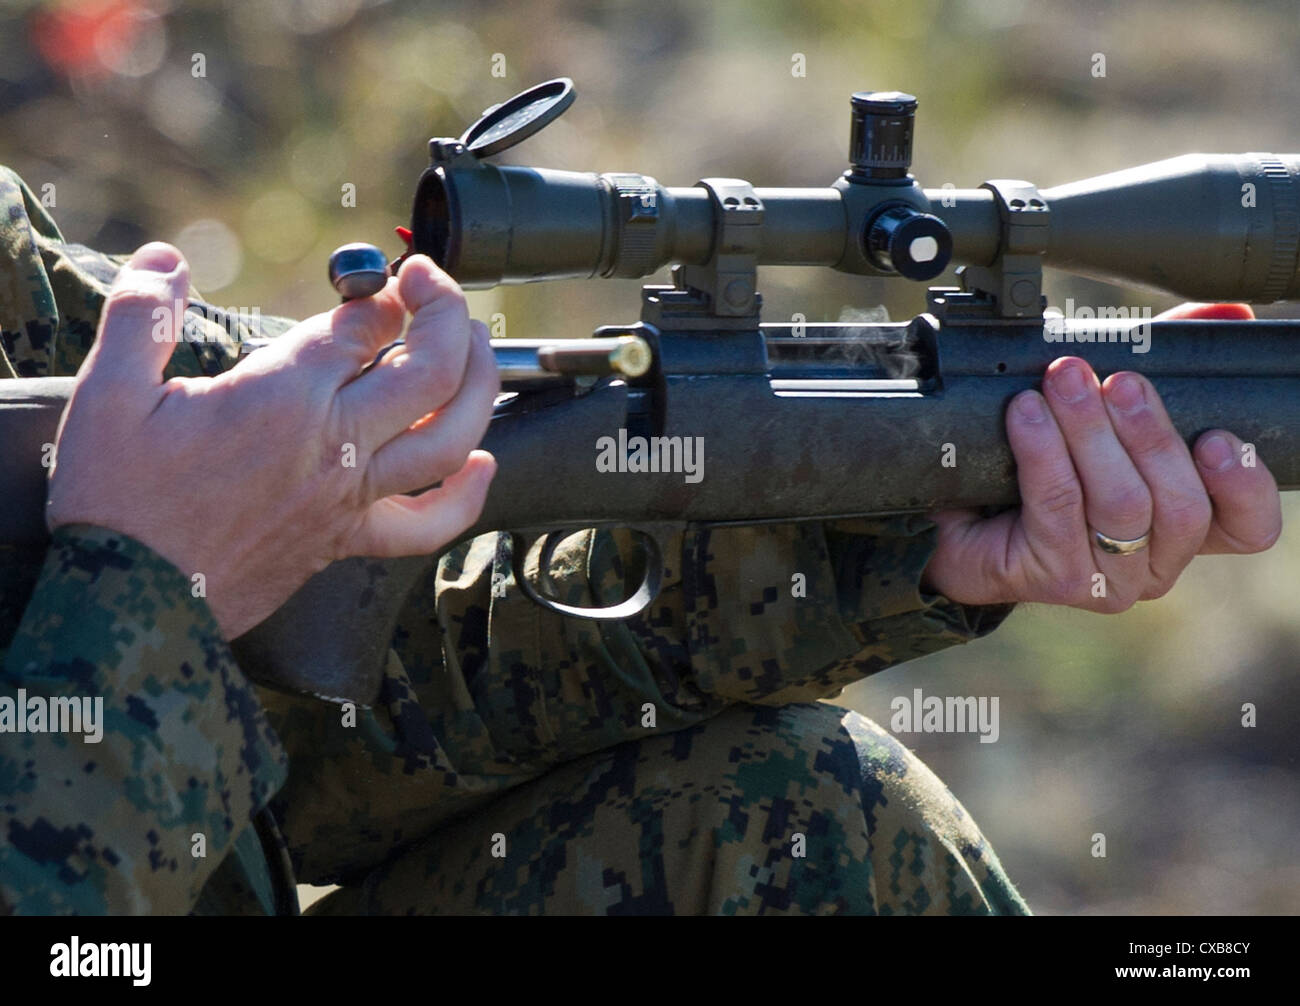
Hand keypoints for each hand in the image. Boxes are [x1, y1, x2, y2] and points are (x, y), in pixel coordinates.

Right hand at [46, 243, 498, 638]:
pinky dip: (466, 496)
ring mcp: (350, 497)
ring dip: (479, 386)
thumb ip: (141, 315)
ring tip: (476, 350)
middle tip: (434, 288)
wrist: (127, 603)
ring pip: (450, 439)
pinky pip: (428, 525)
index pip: (365, 326)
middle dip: (448, 315)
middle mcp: (334, 444)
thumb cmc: (116, 500)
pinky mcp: (348, 540)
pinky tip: (482, 465)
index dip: (382, 292)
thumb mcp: (107, 393)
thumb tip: (165, 258)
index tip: (378, 280)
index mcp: (283, 397)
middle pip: (431, 370)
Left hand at [922, 302, 1282, 609]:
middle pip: (1181, 506)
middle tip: (1119, 381)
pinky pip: (1057, 505)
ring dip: (1092, 433)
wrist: (953, 508)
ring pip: (1121, 505)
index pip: (1247, 528)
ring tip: (1064, 380)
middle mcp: (1153, 563)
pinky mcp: (1053, 578)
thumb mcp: (1107, 409)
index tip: (1219, 437)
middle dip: (1151, 435)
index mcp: (1182, 527)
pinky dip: (1043, 450)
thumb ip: (1167, 367)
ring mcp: (1106, 580)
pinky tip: (1026, 413)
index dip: (1244, 486)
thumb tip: (1225, 313)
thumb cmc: (1040, 456)